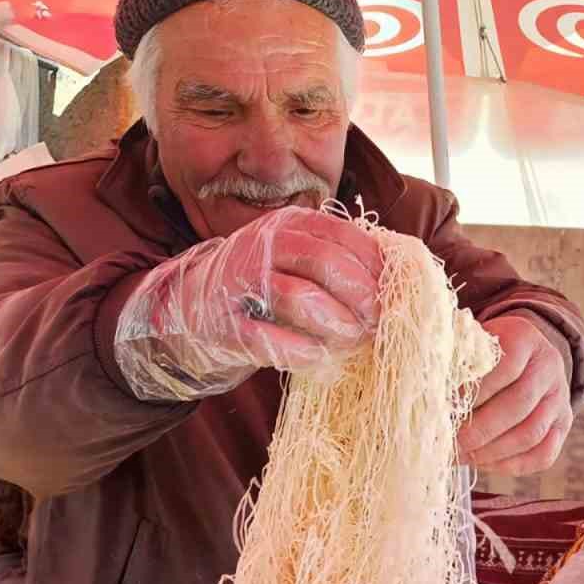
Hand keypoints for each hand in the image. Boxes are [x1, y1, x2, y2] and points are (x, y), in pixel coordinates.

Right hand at [115, 207, 383, 401]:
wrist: (188, 309)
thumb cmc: (260, 288)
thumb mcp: (295, 260)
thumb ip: (336, 262)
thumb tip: (395, 284)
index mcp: (286, 226)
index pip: (341, 236)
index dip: (374, 266)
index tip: (395, 293)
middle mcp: (260, 246)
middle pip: (324, 262)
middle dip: (361, 296)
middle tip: (378, 321)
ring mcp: (238, 285)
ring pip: (299, 297)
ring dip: (336, 324)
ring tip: (353, 340)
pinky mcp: (224, 327)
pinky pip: (271, 340)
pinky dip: (304, 352)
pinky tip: (321, 358)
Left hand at [458, 315, 572, 474]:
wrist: (524, 358)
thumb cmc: (483, 354)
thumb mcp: (470, 344)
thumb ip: (454, 362)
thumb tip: (431, 400)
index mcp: (524, 337)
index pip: (505, 367)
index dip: (475, 392)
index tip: (446, 409)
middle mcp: (549, 366)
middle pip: (519, 404)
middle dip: (481, 429)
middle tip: (452, 442)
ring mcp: (559, 399)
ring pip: (531, 434)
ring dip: (493, 451)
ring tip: (463, 456)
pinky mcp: (562, 426)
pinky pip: (542, 455)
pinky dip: (511, 465)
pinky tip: (483, 462)